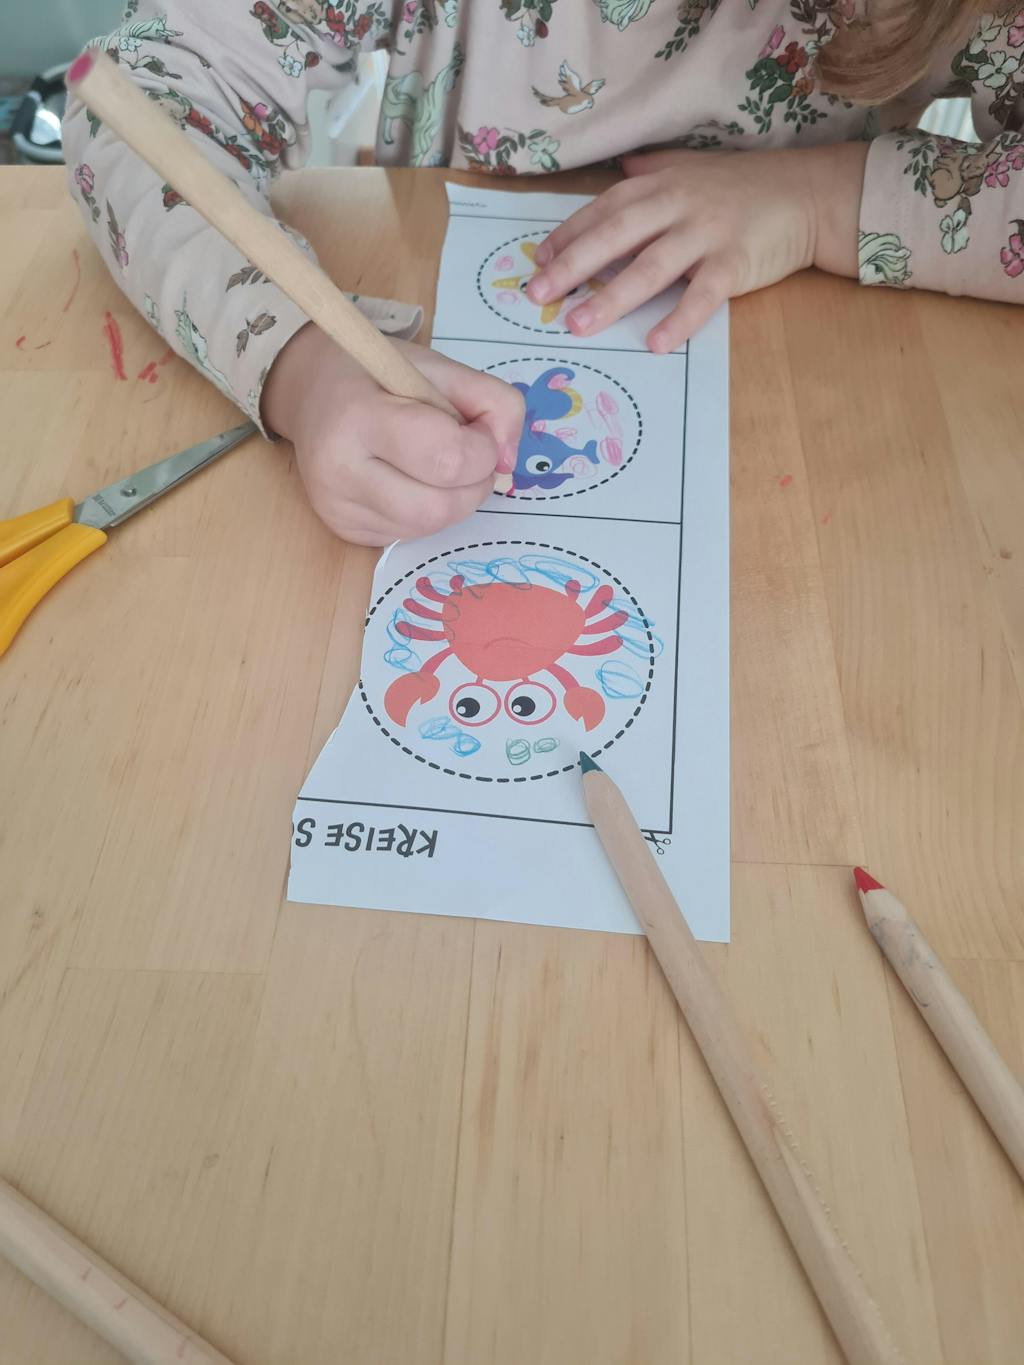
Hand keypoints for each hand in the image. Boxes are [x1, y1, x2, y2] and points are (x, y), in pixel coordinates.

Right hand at [261, 324, 522, 545]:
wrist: (309, 391)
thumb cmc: (377, 374)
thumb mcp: (439, 367)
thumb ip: (492, 402)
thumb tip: (508, 462)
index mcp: (360, 416)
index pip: (446, 459)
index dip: (482, 451)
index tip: (478, 431)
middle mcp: (340, 470)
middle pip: (440, 508)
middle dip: (473, 485)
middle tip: (468, 455)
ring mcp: (337, 507)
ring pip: (429, 528)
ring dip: (453, 501)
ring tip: (438, 465)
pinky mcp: (342, 529)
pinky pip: (409, 535)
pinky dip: (427, 511)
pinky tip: (410, 480)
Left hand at [527, 143, 866, 351]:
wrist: (809, 194)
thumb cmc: (744, 188)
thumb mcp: (692, 170)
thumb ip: (652, 174)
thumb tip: (617, 172)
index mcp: (661, 185)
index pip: (603, 210)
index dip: (568, 235)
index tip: (538, 261)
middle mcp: (678, 205)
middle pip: (616, 235)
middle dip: (573, 265)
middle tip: (539, 295)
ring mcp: (706, 234)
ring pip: (651, 267)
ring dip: (612, 297)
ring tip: (578, 324)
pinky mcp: (736, 263)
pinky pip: (702, 295)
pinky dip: (678, 319)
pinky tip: (654, 343)